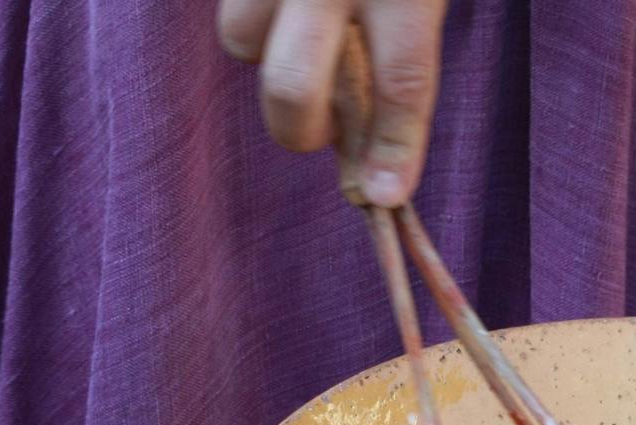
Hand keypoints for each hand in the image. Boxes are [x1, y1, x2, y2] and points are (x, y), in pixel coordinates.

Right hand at [218, 0, 449, 205]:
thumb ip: (399, 45)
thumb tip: (371, 146)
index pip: (404, 82)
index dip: (395, 148)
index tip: (382, 195)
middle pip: (294, 83)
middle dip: (301, 128)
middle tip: (327, 127)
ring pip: (242, 38)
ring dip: (269, 59)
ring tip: (308, 42)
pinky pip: (232, 8)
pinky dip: (259, 22)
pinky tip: (293, 13)